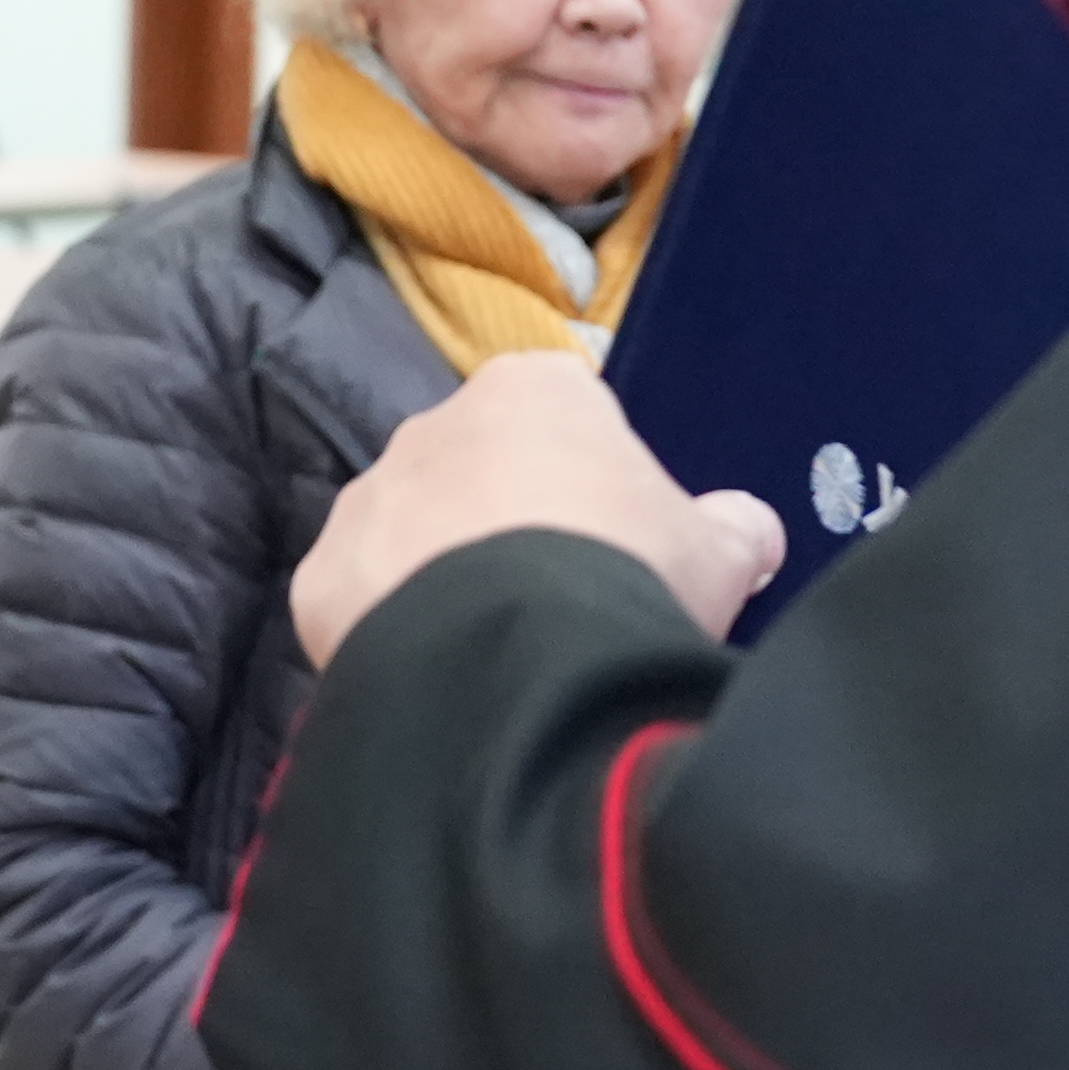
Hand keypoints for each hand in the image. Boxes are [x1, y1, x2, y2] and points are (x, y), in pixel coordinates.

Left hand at [285, 352, 783, 668]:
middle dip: (508, 522)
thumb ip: (734, 529)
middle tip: (555, 601)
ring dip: (442, 575)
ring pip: (410, 533)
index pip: (564, 412)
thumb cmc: (631, 575)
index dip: (592, 474)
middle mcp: (433, 425)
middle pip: (478, 469)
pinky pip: (360, 599)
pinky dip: (392, 632)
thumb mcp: (719, 553)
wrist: (523, 664)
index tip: (614, 535)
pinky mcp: (319, 578)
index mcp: (533, 391)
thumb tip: (749, 530)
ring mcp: (368, 499)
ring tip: (496, 652)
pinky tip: (439, 679)